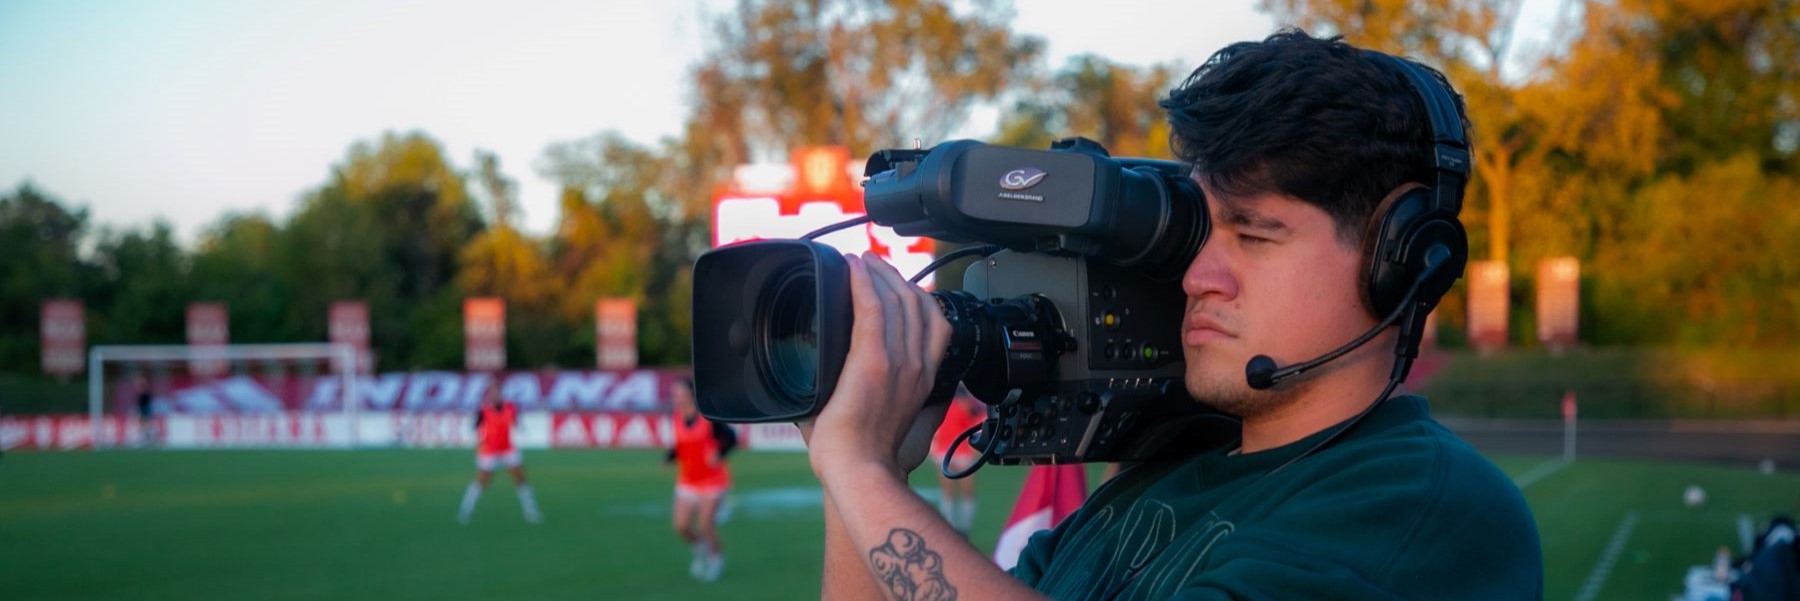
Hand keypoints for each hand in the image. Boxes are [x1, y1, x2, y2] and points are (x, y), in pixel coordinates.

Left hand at [803, 252, 951, 478]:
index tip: (899, 284)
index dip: (920, 297)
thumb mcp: (891, 425)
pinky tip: (854, 267)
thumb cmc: (869, 459)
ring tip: (862, 261)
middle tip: (874, 263)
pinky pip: (873, 308)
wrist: (861, 472)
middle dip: (896, 277)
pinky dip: (864, 283)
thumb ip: (885, 401)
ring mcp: (898, 362)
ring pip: (897, 301)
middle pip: (917, 305)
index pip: (936, 324)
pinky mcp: (873, 360)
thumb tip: (856, 390)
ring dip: (879, 274)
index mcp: (924, 380)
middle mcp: (917, 366)